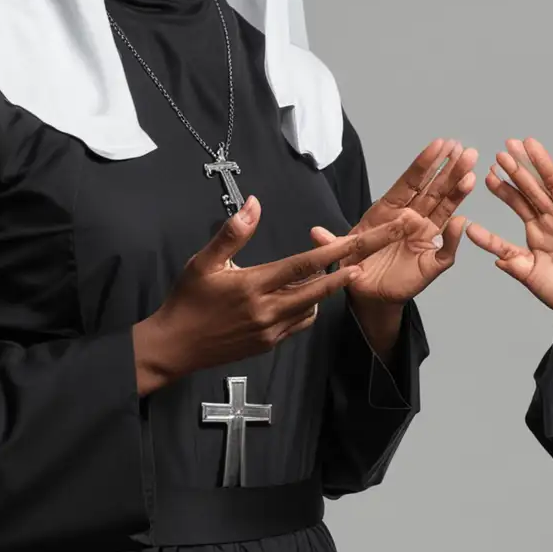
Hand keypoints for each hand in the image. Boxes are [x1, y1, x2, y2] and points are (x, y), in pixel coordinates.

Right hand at [132, 196, 417, 393]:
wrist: (173, 348)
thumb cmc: (186, 301)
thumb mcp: (203, 262)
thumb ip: (232, 233)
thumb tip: (254, 203)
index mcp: (255, 286)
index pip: (304, 265)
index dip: (335, 253)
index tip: (361, 242)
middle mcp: (269, 310)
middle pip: (322, 287)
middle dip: (353, 266)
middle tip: (380, 249)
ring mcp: (272, 330)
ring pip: (314, 305)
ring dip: (328, 286)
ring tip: (342, 266)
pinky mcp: (270, 343)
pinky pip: (301, 322)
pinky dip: (309, 305)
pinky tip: (307, 293)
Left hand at [311, 138, 476, 306]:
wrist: (369, 294)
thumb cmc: (357, 266)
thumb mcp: (341, 253)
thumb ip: (333, 242)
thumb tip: (315, 232)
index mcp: (390, 211)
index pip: (411, 182)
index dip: (425, 164)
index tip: (440, 144)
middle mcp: (411, 219)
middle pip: (433, 190)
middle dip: (450, 170)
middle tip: (466, 150)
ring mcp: (423, 236)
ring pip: (443, 210)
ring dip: (458, 192)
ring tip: (471, 172)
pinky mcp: (431, 260)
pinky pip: (445, 248)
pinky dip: (454, 236)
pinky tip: (462, 220)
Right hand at [465, 138, 552, 348]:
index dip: (541, 164)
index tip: (527, 143)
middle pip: (533, 191)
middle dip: (518, 171)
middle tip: (502, 151)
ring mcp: (539, 241)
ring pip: (518, 210)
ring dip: (504, 192)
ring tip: (490, 175)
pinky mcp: (527, 265)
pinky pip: (504, 250)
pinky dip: (487, 241)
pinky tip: (473, 229)